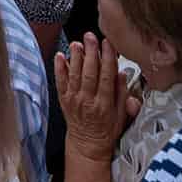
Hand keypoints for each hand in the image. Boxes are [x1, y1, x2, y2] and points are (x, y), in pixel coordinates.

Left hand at [55, 33, 138, 162]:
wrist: (88, 145)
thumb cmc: (107, 129)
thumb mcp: (122, 116)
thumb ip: (122, 94)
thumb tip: (122, 73)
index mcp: (104, 105)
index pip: (106, 77)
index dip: (107, 59)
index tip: (108, 44)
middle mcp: (88, 101)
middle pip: (89, 73)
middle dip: (90, 53)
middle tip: (91, 36)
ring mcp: (74, 100)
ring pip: (74, 75)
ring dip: (75, 57)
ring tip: (77, 42)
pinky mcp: (64, 100)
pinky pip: (60, 82)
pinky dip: (59, 69)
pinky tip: (60, 56)